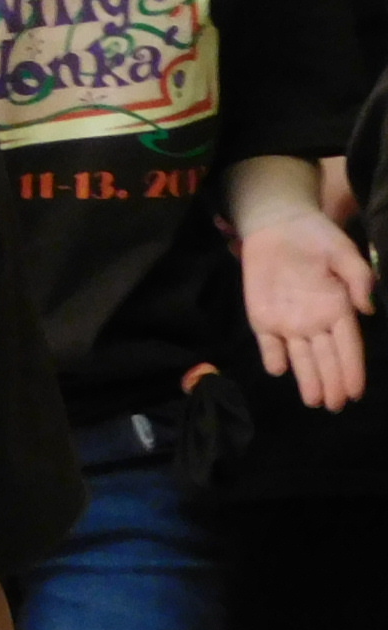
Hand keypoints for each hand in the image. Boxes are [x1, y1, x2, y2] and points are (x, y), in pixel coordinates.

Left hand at [241, 209, 373, 409]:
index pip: (349, 347)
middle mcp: (315, 322)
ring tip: (314, 401)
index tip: (356, 392)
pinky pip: (268, 342)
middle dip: (332, 383)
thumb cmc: (316, 238)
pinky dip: (272, 355)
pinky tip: (278, 367)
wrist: (278, 224)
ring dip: (307, 378)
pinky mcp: (262, 316)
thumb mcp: (343, 252)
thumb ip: (358, 277)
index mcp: (338, 309)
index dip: (353, 370)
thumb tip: (366, 308)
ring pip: (300, 357)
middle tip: (336, 406)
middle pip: (326, 358)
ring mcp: (288, 322)